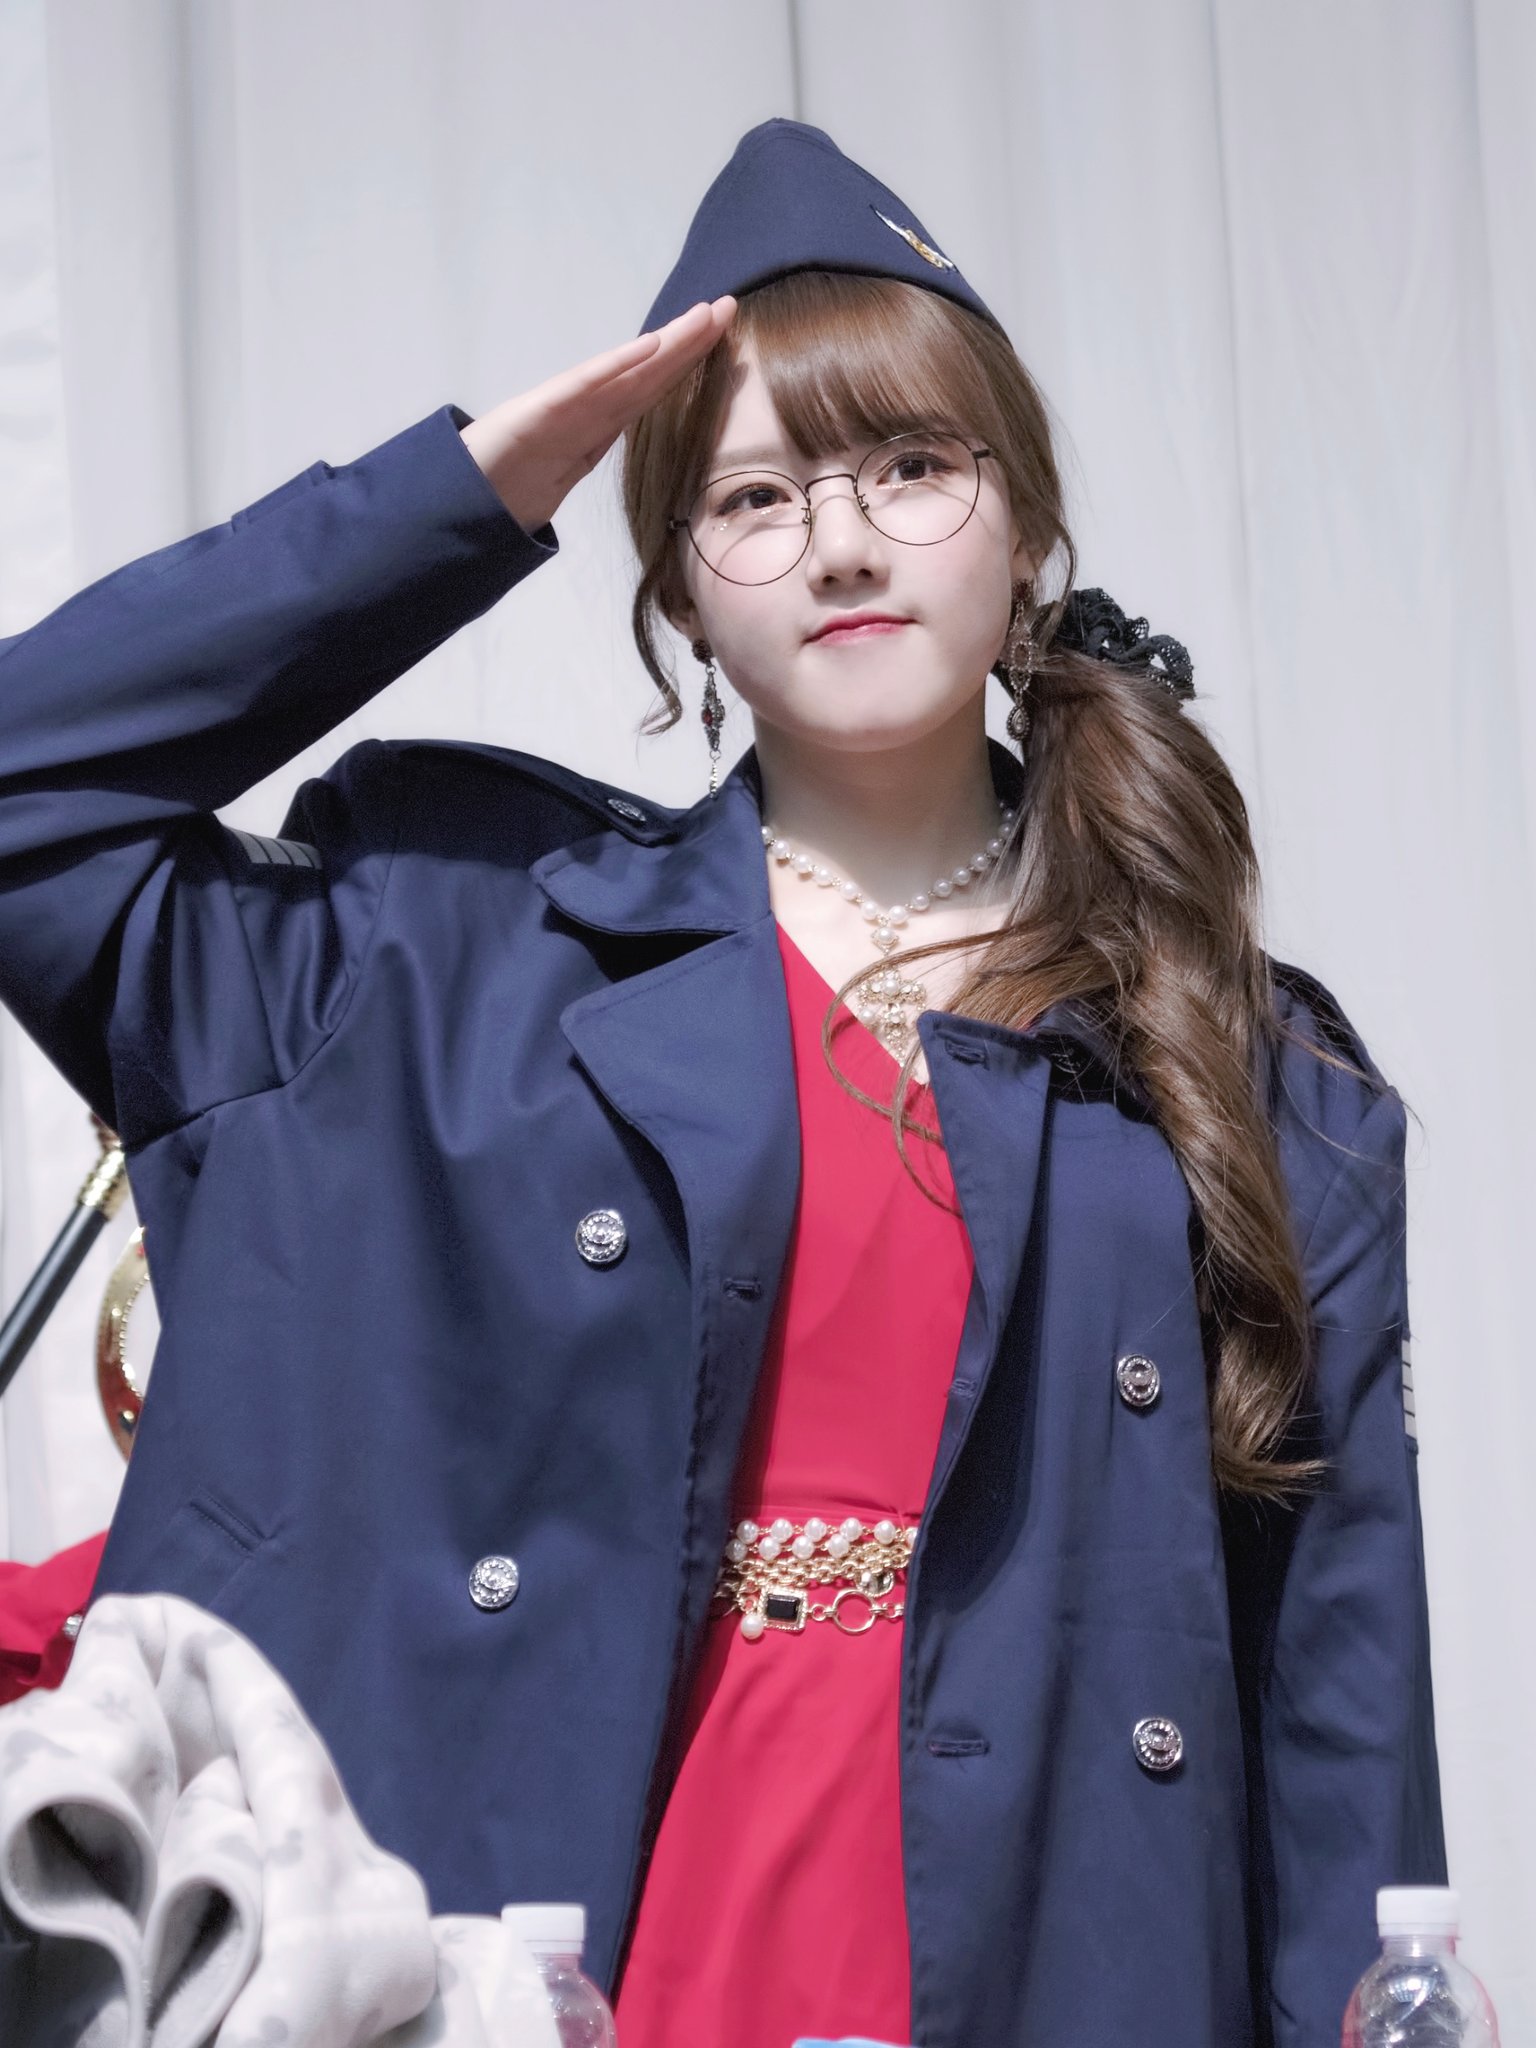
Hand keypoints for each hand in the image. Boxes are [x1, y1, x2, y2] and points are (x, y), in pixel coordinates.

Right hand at [459, 297, 737, 532]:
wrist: (455, 503)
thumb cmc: (501, 483)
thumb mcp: (560, 471)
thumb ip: (587, 448)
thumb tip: (614, 435)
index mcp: (594, 424)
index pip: (650, 389)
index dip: (685, 364)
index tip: (721, 340)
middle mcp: (585, 409)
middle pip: (648, 373)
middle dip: (690, 342)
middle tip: (729, 308)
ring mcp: (563, 407)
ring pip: (627, 373)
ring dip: (668, 345)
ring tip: (705, 317)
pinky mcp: (539, 412)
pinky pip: (585, 388)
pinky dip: (618, 366)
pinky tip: (650, 347)